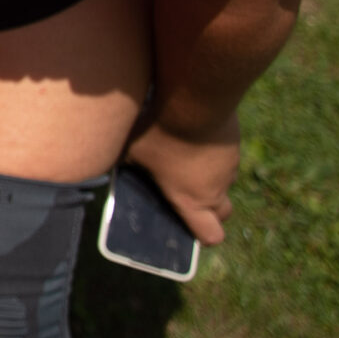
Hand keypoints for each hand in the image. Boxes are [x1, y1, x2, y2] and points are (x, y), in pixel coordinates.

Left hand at [124, 114, 239, 245]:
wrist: (194, 102)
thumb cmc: (158, 133)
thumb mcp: (131, 151)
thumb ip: (125, 164)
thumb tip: (104, 162)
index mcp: (192, 200)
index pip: (211, 235)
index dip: (204, 235)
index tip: (191, 226)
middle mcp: (216, 188)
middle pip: (223, 213)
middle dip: (210, 210)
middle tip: (188, 193)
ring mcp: (229, 167)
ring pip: (224, 181)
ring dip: (209, 177)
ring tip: (185, 157)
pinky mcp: (234, 145)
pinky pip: (225, 156)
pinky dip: (213, 153)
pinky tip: (193, 134)